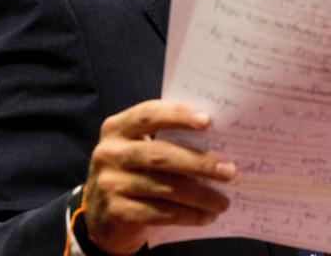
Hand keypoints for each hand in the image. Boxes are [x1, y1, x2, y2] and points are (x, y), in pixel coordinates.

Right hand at [83, 100, 235, 254]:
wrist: (100, 215)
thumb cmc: (133, 173)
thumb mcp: (139, 149)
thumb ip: (167, 139)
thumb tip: (219, 141)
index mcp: (117, 128)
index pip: (148, 114)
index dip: (178, 115)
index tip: (208, 120)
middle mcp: (109, 153)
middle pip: (160, 154)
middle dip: (199, 162)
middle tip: (229, 170)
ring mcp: (110, 183)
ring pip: (164, 188)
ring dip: (200, 195)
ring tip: (223, 201)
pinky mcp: (116, 212)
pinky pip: (160, 213)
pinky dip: (188, 215)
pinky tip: (206, 216)